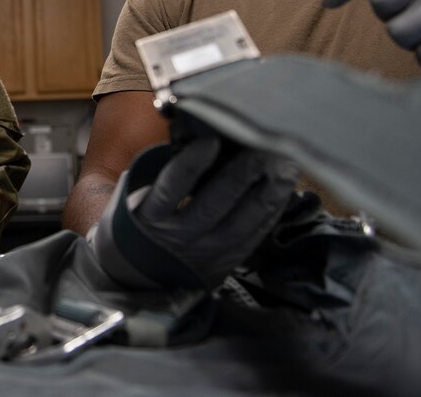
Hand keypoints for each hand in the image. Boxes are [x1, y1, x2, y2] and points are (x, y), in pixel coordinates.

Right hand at [132, 138, 298, 288]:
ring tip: (285, 168)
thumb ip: (161, 175)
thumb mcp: (134, 200)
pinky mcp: (225, 264)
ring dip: (266, 195)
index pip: (172, 187)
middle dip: (242, 174)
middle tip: (264, 148)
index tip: (211, 140)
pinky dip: (270, 215)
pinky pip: (252, 239)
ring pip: (240, 224)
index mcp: (149, 217)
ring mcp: (204, 254)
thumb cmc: (136, 226)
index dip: (192, 164)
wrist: (135, 280)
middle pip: (214, 204)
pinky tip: (283, 194)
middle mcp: (178, 238)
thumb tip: (195, 140)